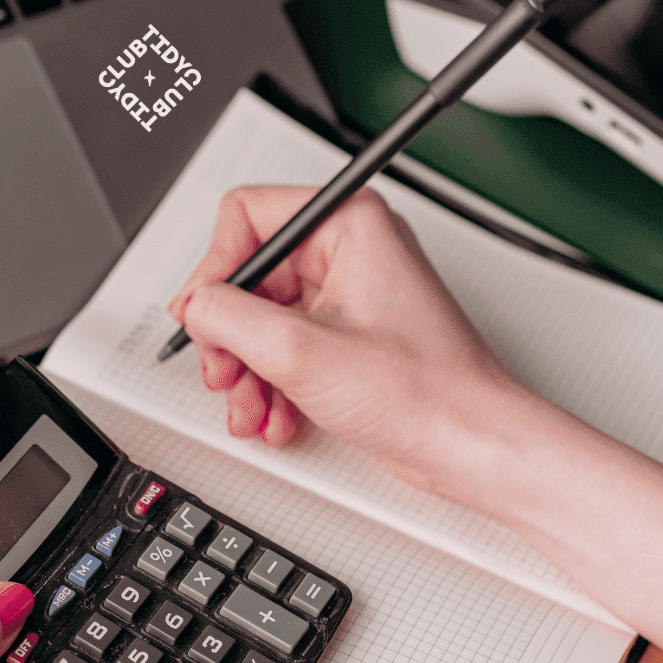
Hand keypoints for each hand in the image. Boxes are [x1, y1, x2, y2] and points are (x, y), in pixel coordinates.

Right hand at [168, 186, 522, 498]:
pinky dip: (270, 387)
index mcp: (349, 224)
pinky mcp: (345, 341)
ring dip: (246, 372)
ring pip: (261, 322)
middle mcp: (349, 253)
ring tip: (251, 408)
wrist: (466, 445)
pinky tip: (275, 418)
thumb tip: (196, 306)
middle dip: (229, 337)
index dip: (214, 269)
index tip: (200, 315)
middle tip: (223, 372)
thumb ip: (228, 317)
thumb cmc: (423, 390)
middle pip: (249, 278)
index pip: (247, 217)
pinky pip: (284, 351)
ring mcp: (347, 299)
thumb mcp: (299, 350)